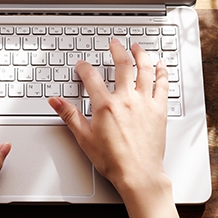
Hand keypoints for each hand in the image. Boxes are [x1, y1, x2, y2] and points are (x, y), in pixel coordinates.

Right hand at [49, 39, 186, 217]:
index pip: (91, 77)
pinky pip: (162, 85)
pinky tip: (161, 65)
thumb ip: (70, 116)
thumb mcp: (84, 138)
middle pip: (122, 64)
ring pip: (144, 69)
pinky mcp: (159, 110)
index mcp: (106, 105)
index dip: (84, 67)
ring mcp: (145, 103)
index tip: (82, 65)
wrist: (138, 174)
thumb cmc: (113, 160)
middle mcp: (126, 99)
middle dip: (117, 50)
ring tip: (137, 47)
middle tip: (114, 43)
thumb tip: (55, 101)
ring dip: (140, 54)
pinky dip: (162, 72)